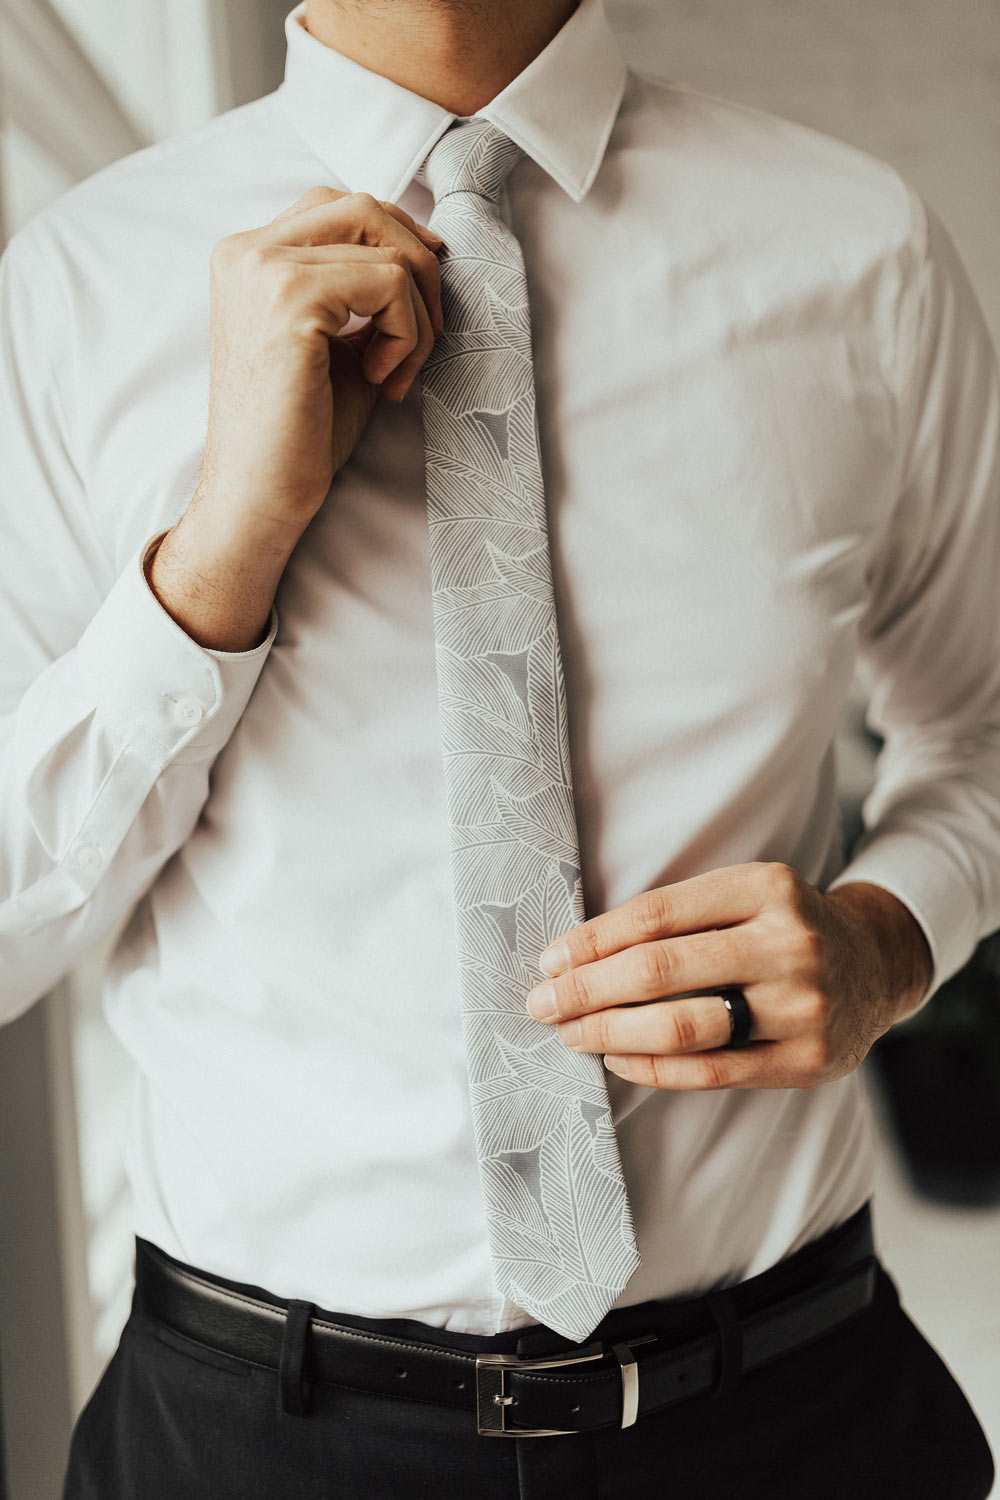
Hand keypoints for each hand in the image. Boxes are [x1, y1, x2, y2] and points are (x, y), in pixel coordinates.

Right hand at [199, 186, 443, 540]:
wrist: (259, 496)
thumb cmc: (301, 432)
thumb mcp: (339, 342)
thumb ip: (367, 290)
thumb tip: (430, 249)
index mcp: (248, 256)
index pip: (341, 207)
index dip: (396, 245)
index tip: (419, 307)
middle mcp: (246, 250)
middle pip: (366, 207)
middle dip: (418, 269)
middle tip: (423, 341)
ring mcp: (263, 268)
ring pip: (386, 244)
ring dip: (418, 312)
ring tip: (397, 372)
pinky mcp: (289, 298)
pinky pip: (390, 283)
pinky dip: (409, 334)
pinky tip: (381, 380)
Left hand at [524, 863, 932, 1091]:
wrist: (876, 964)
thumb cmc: (782, 927)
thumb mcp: (744, 895)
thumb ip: (678, 917)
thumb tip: (576, 953)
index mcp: (766, 887)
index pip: (656, 915)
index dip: (593, 940)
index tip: (549, 960)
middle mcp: (788, 942)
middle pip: (661, 970)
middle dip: (588, 990)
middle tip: (542, 1003)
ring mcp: (802, 1004)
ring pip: (685, 1025)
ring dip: (612, 1032)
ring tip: (571, 1034)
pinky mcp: (808, 1059)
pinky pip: (714, 1070)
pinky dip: (656, 1068)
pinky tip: (618, 1058)